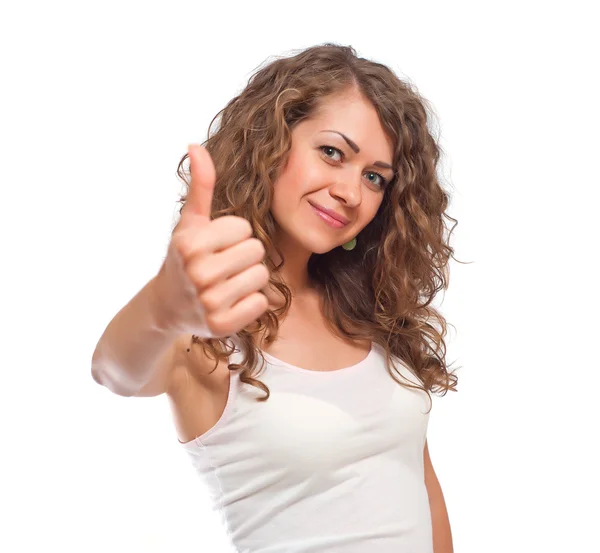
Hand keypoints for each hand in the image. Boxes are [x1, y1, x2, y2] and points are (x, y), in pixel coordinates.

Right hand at [154, 144, 269, 336]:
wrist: (167, 305)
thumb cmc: (184, 258)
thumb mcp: (189, 222)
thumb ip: (200, 186)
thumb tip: (196, 145)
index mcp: (190, 244)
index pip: (244, 228)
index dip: (234, 235)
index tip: (216, 246)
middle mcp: (197, 273)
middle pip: (257, 251)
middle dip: (244, 256)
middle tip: (223, 266)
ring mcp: (208, 302)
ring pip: (261, 276)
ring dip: (249, 278)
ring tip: (227, 282)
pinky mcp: (221, 326)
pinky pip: (261, 303)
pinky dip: (251, 302)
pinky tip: (230, 301)